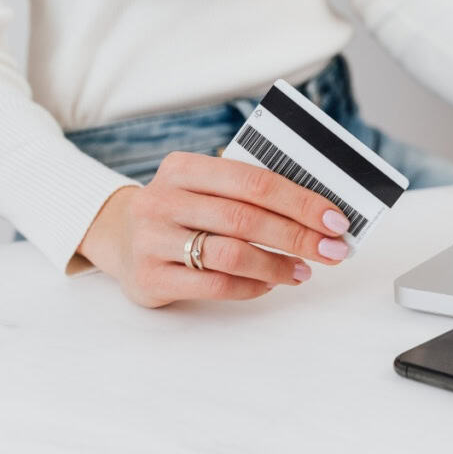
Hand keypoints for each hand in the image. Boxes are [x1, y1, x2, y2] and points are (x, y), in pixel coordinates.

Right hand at [77, 152, 352, 307]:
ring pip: (231, 253)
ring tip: (303, 271)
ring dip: (277, 265)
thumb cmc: (182, 210)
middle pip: (246, 218)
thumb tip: (317, 213)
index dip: (300, 201)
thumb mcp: (204, 187)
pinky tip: (269, 283)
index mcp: (183, 167)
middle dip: (298, 236)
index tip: (335, 220)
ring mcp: (152, 239)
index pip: (254, 181)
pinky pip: (215, 285)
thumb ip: (249, 193)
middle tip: (332, 250)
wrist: (117, 235)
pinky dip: (251, 286)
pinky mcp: (150, 277)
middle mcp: (163, 199)